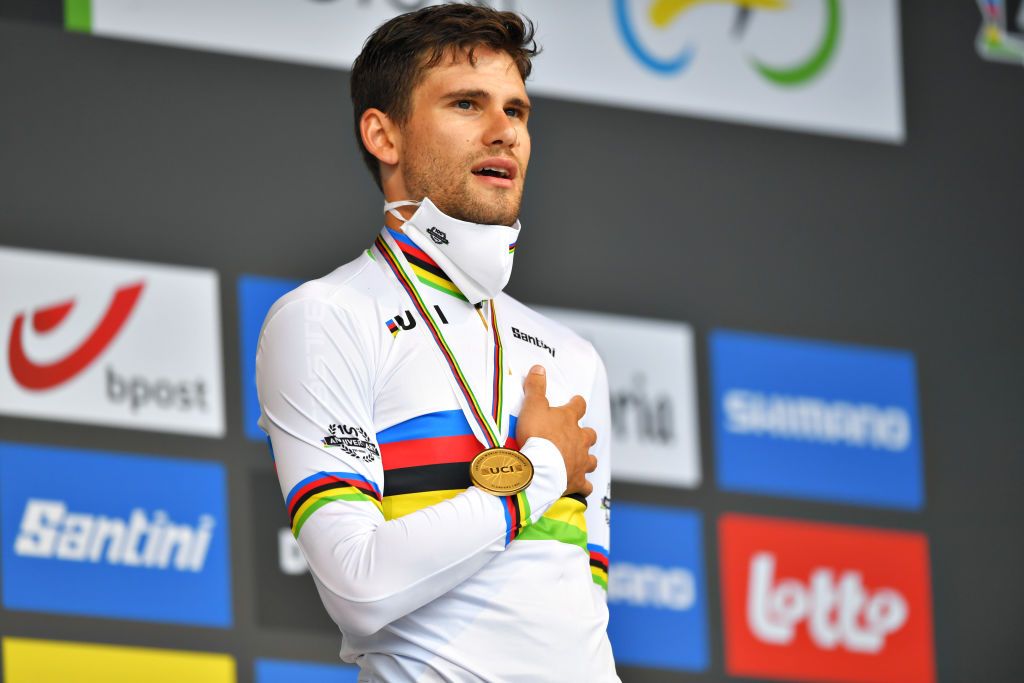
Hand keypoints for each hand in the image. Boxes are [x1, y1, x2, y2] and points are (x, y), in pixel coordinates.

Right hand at [515, 365, 597, 497]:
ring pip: (591, 460)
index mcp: (569, 420)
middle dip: (585, 435)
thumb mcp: (532, 406)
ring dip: (587, 459)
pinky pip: (586, 486)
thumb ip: (536, 387)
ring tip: (580, 460)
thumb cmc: (537, 436)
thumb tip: (539, 368)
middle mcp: (579, 440)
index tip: (575, 402)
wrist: (540, 468)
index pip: (578, 406)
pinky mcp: (577, 481)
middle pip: (590, 435)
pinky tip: (580, 486)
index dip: (576, 403)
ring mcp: (580, 461)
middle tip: (577, 435)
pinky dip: (584, 486)